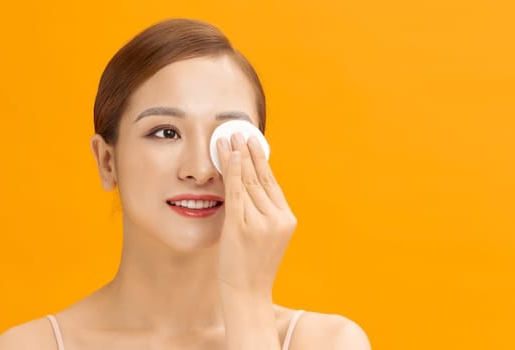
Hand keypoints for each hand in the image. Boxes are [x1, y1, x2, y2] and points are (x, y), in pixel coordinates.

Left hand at [215, 132, 296, 294]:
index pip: (272, 183)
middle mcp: (277, 219)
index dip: (261, 160)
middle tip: (239, 131)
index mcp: (287, 220)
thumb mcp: (265, 238)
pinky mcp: (242, 227)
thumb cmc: (251, 267)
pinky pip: (236, 192)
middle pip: (261, 178)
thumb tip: (247, 185)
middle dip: (249, 152)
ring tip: (228, 137)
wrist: (247, 293)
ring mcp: (260, 223)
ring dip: (237, 156)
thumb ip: (261, 214)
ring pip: (247, 182)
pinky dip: (231, 171)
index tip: (253, 142)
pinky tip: (227, 156)